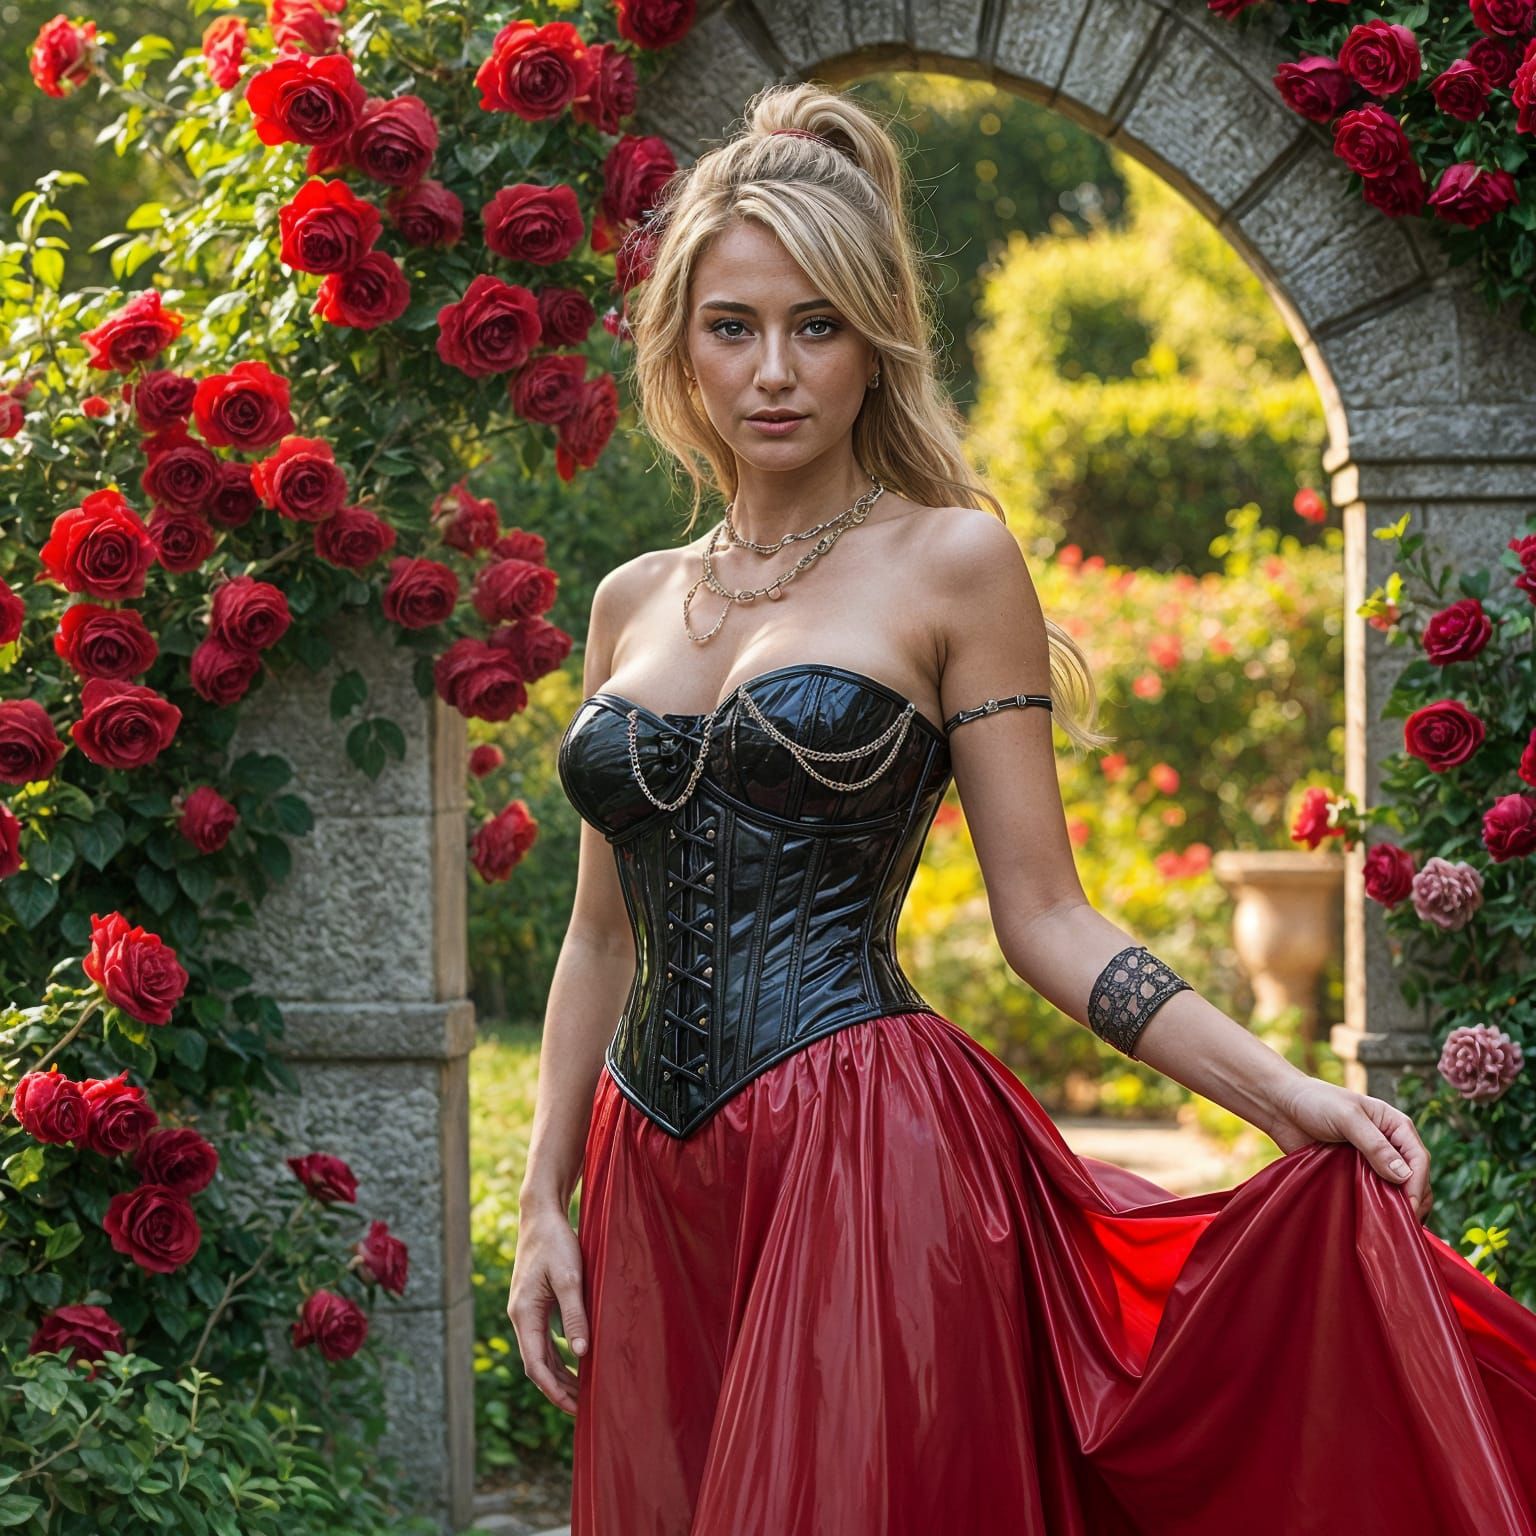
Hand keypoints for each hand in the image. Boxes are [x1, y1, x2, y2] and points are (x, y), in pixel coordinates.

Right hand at [507, 1208, 589, 1415]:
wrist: (542, 1214)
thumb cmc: (556, 1242)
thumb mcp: (569, 1277)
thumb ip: (574, 1314)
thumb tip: (580, 1353)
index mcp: (524, 1314)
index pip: (535, 1365)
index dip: (554, 1390)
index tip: (575, 1408)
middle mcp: (521, 1317)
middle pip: (536, 1365)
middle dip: (558, 1388)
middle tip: (584, 1408)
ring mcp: (526, 1311)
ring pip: (540, 1353)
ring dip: (558, 1374)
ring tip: (582, 1392)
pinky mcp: (535, 1303)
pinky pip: (544, 1339)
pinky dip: (558, 1355)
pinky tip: (576, 1360)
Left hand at [1266, 1078, 1433, 1223]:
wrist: (1280, 1105)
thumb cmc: (1315, 1101)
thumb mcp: (1347, 1117)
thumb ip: (1375, 1145)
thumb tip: (1403, 1175)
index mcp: (1395, 1125)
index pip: (1419, 1158)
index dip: (1418, 1184)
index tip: (1409, 1206)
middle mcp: (1389, 1144)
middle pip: (1414, 1177)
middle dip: (1413, 1200)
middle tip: (1404, 1223)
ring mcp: (1371, 1161)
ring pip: (1396, 1189)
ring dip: (1397, 1206)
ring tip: (1392, 1227)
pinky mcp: (1353, 1173)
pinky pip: (1372, 1193)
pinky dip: (1376, 1207)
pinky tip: (1374, 1221)